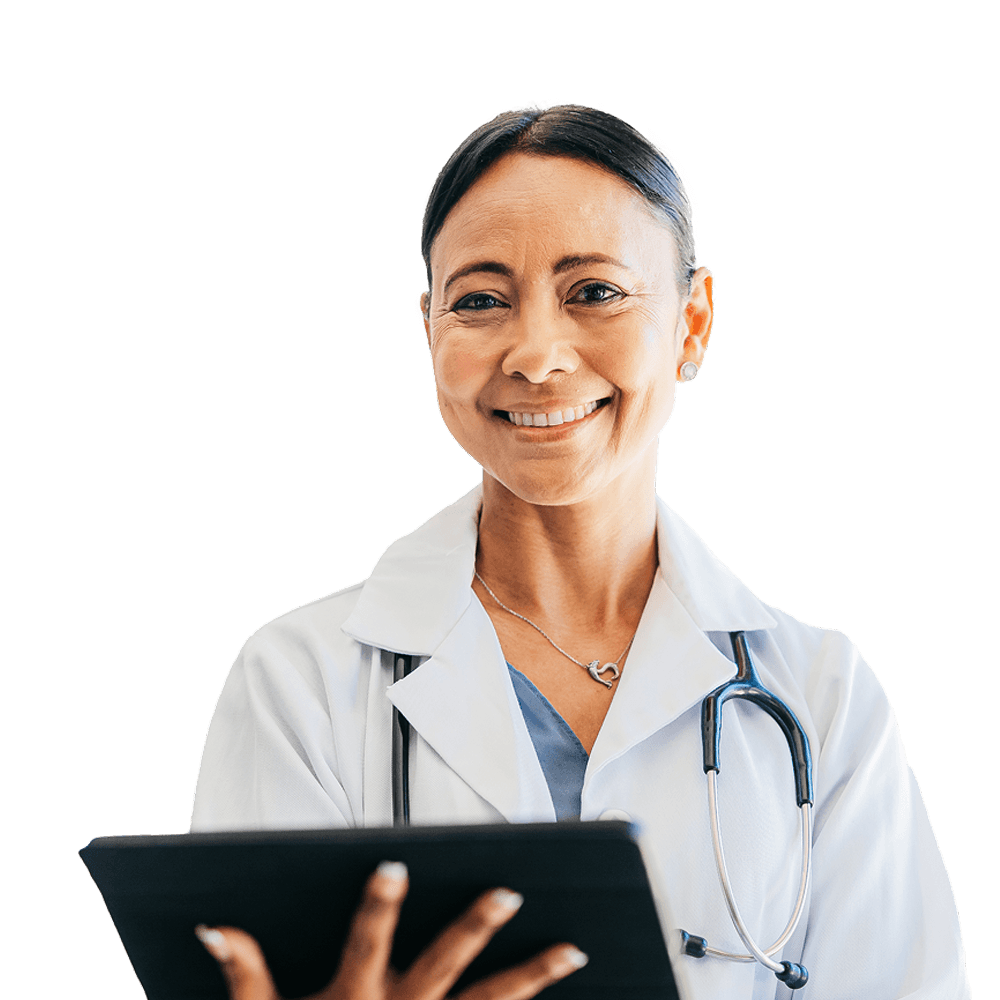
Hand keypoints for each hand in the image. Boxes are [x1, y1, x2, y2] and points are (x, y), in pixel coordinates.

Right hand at [195, 860, 587, 999]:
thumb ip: (245, 973)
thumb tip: (216, 926)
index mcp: (355, 999)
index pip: (366, 942)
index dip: (378, 905)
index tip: (394, 863)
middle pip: (446, 965)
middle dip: (477, 927)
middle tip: (511, 891)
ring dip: (533, 977)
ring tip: (574, 951)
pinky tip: (567, 992)